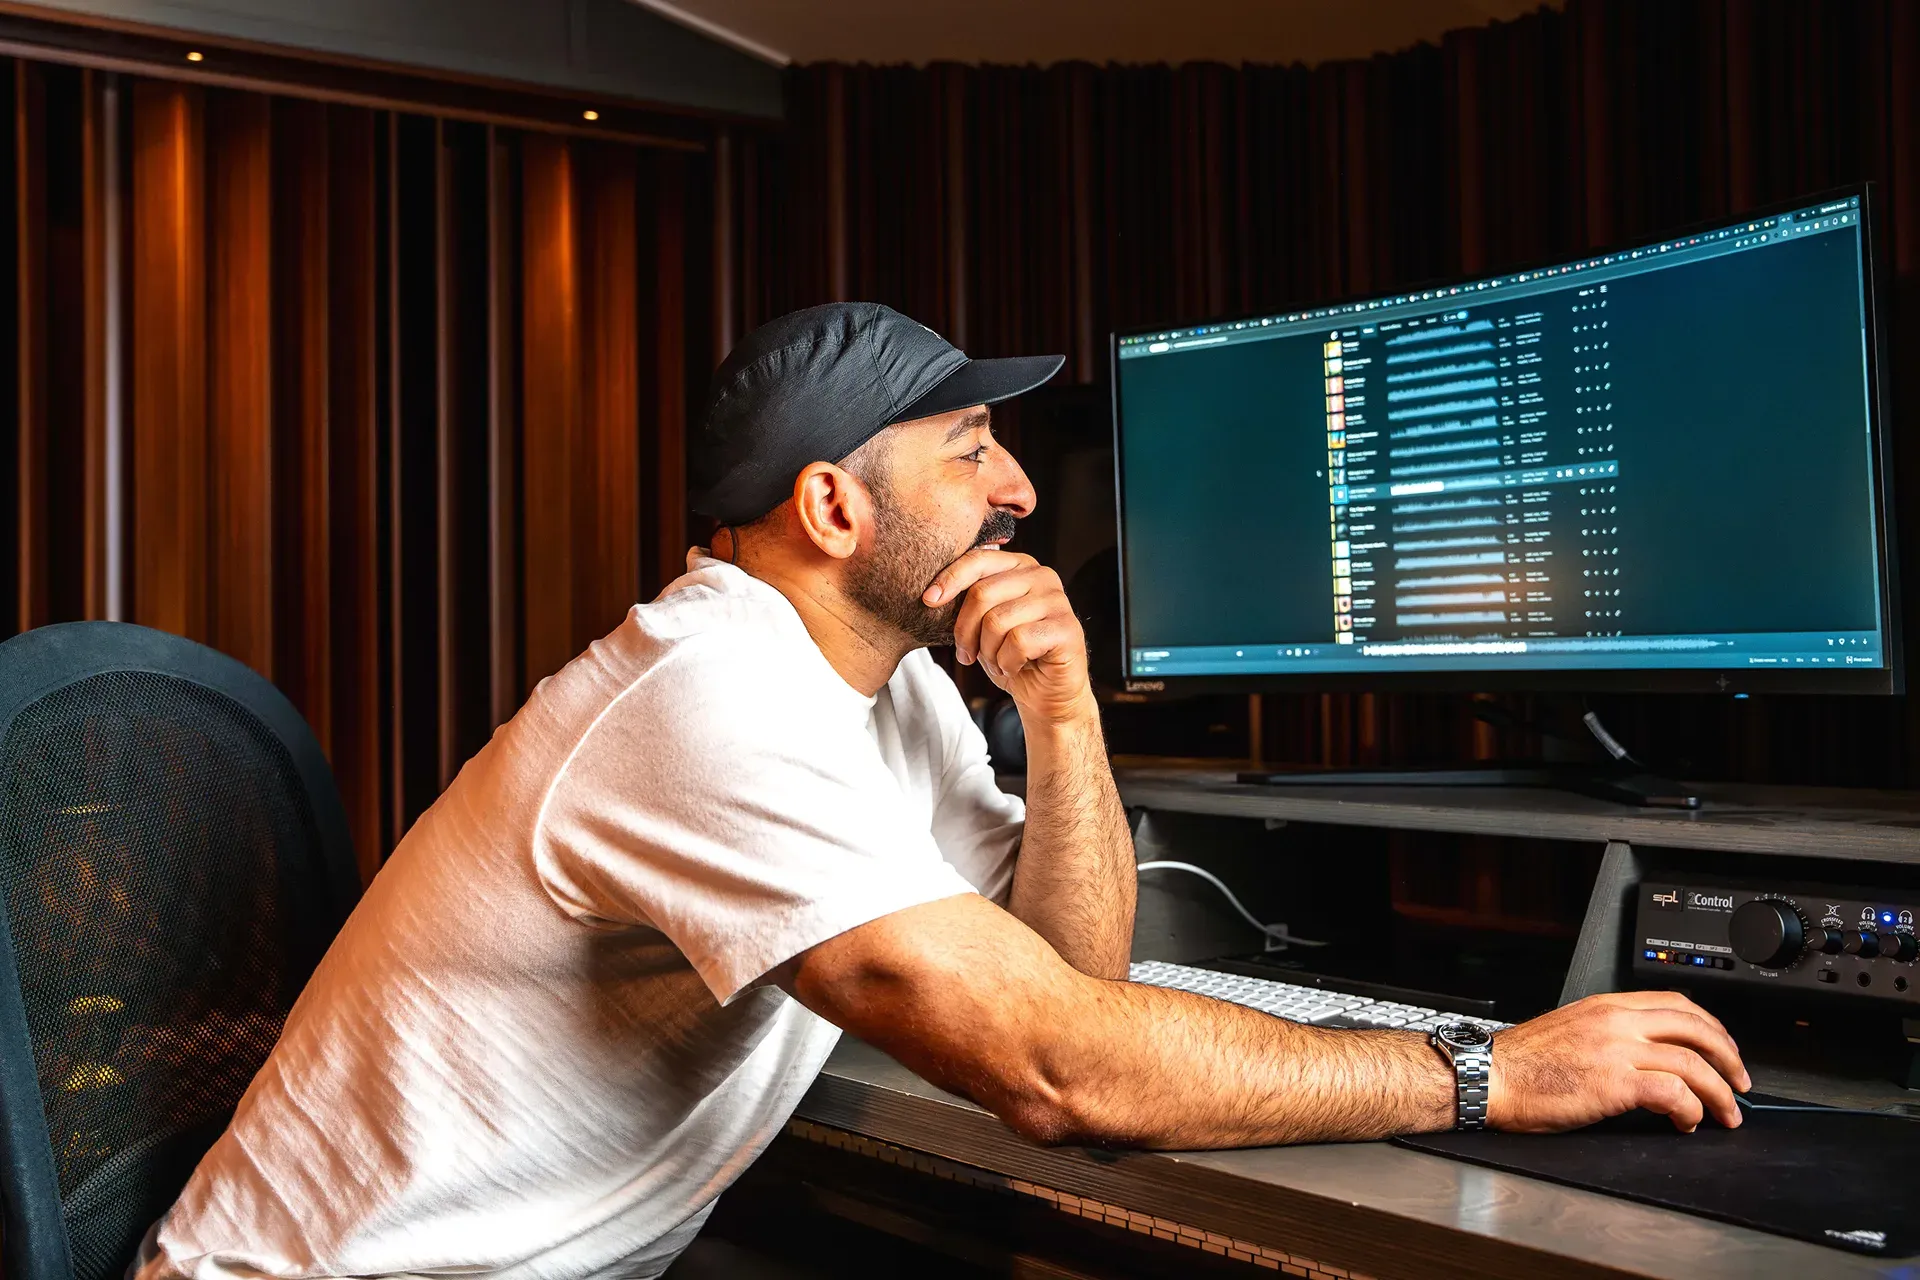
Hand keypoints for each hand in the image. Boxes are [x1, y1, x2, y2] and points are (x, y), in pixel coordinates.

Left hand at [923, 549, 1093, 725]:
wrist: (1046, 695)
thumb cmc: (1012, 657)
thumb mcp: (983, 624)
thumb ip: (970, 601)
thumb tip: (934, 593)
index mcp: (1021, 566)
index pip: (978, 560)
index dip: (949, 579)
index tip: (928, 601)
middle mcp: (1042, 576)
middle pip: (982, 593)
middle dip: (965, 631)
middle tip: (967, 654)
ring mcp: (1057, 601)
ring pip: (997, 621)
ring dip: (988, 652)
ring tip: (998, 662)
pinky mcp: (1066, 628)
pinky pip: (1018, 642)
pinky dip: (1007, 663)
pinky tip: (1015, 667)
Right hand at [1486, 990, 1751, 1133]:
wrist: (1488, 1078)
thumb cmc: (1521, 1065)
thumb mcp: (1570, 1031)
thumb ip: (1608, 1035)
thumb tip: (1644, 1058)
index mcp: (1605, 1006)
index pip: (1676, 1004)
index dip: (1711, 1028)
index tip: (1722, 1049)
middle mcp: (1615, 1021)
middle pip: (1695, 1028)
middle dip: (1729, 1057)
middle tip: (1741, 1082)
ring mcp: (1615, 1050)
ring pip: (1693, 1062)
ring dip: (1720, 1093)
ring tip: (1726, 1114)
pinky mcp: (1613, 1083)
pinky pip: (1673, 1093)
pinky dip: (1690, 1110)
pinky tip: (1687, 1123)